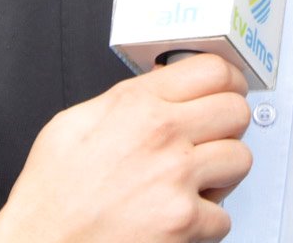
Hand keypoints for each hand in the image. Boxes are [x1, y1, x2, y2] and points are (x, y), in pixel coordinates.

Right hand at [0, 54, 252, 242]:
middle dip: (228, 124)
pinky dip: (206, 222)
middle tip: (213, 135)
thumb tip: (159, 86)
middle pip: (237, 111)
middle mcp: (163, 136)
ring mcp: (177, 179)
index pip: (213, 70)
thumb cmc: (52, 193)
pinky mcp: (185, 222)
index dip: (227, 79)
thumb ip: (126, 98)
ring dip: (222, 172)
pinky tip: (179, 216)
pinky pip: (224, 217)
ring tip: (196, 180)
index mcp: (136, 105)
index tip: (228, 88)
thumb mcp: (75, 122)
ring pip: (240, 159)